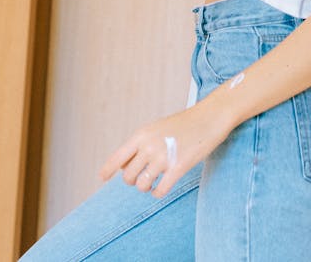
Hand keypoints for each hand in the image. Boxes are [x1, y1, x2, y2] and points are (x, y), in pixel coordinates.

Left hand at [98, 94, 233, 198]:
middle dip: (134, 180)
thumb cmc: (182, 124)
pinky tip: (161, 187)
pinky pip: (159, 191)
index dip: (108, 169)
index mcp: (142, 134)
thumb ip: (140, 145)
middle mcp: (149, 145)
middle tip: (144, 176)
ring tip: (154, 182)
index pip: (118, 156)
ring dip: (146, 187)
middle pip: (128, 177)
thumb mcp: (157, 128)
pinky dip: (158, 193)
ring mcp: (163, 157)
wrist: (209, 117)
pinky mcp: (178, 167)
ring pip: (142, 186)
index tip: (102, 177)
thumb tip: (122, 167)